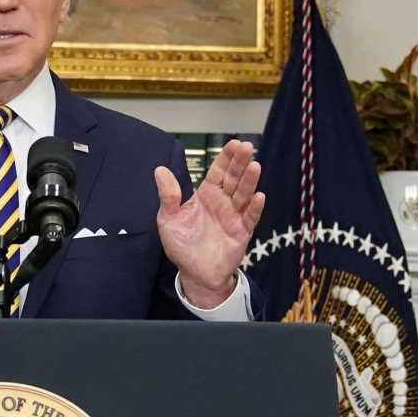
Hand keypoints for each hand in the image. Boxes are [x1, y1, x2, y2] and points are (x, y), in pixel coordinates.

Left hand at [153, 139, 262, 310]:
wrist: (194, 273)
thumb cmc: (182, 244)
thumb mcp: (168, 219)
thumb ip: (168, 195)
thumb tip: (159, 170)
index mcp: (206, 195)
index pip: (218, 171)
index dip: (226, 157)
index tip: (234, 143)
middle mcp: (223, 202)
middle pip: (233, 178)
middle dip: (240, 162)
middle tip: (248, 147)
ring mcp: (234, 216)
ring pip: (243, 194)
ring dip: (249, 181)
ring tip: (255, 166)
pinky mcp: (241, 232)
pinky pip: (250, 218)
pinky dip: (254, 208)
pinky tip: (258, 196)